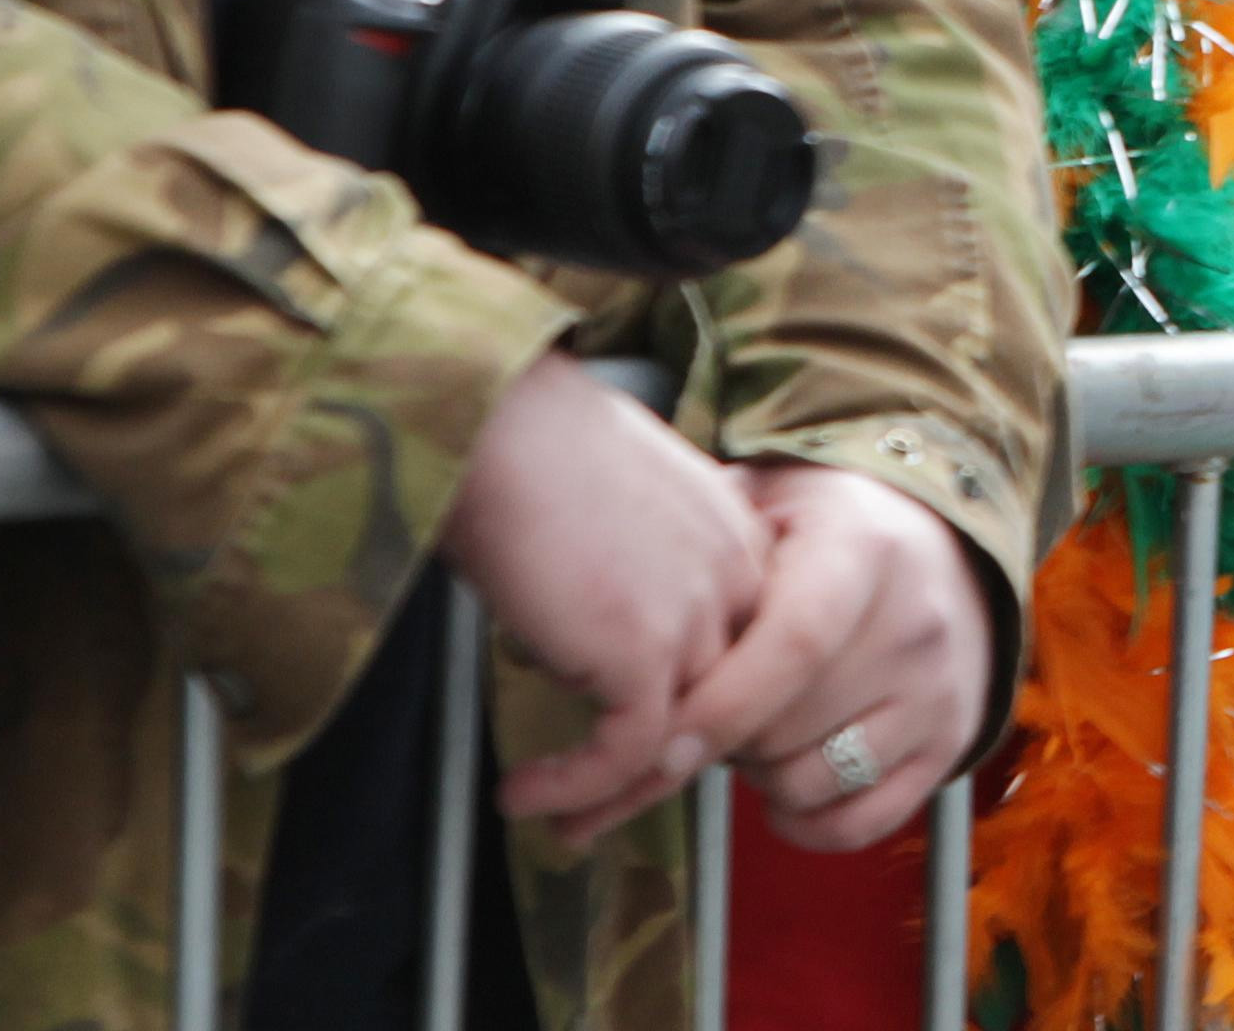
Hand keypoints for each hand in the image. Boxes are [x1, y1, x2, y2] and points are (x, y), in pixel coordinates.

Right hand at [445, 354, 769, 844]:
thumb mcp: (612, 513)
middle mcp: (738, 576)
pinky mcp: (648, 650)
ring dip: (610, 795)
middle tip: (587, 807)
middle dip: (654, 766)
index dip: (681, 708)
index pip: (735, 652)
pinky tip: (520, 793)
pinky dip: (575, 788)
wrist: (494, 418)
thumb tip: (586, 639)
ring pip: (679, 739)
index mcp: (738, 536)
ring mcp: (700, 614)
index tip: (621, 745)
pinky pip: (628, 753)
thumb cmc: (526, 445)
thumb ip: (631, 573)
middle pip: (718, 703)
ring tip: (548, 815)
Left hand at [674, 464, 1001, 854]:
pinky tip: (785, 785)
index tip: (658, 748)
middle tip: (706, 709)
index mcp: (865, 553)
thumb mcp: (771, 500)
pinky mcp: (953, 743)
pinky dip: (805, 821)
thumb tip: (624, 594)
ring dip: (759, 776)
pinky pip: (860, 824)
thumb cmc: (827, 529)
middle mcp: (916, 625)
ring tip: (754, 731)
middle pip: (785, 730)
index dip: (721, 706)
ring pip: (813, 782)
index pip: (793, 646)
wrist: (944, 549)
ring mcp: (940, 691)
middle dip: (722, 737)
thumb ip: (704, 540)